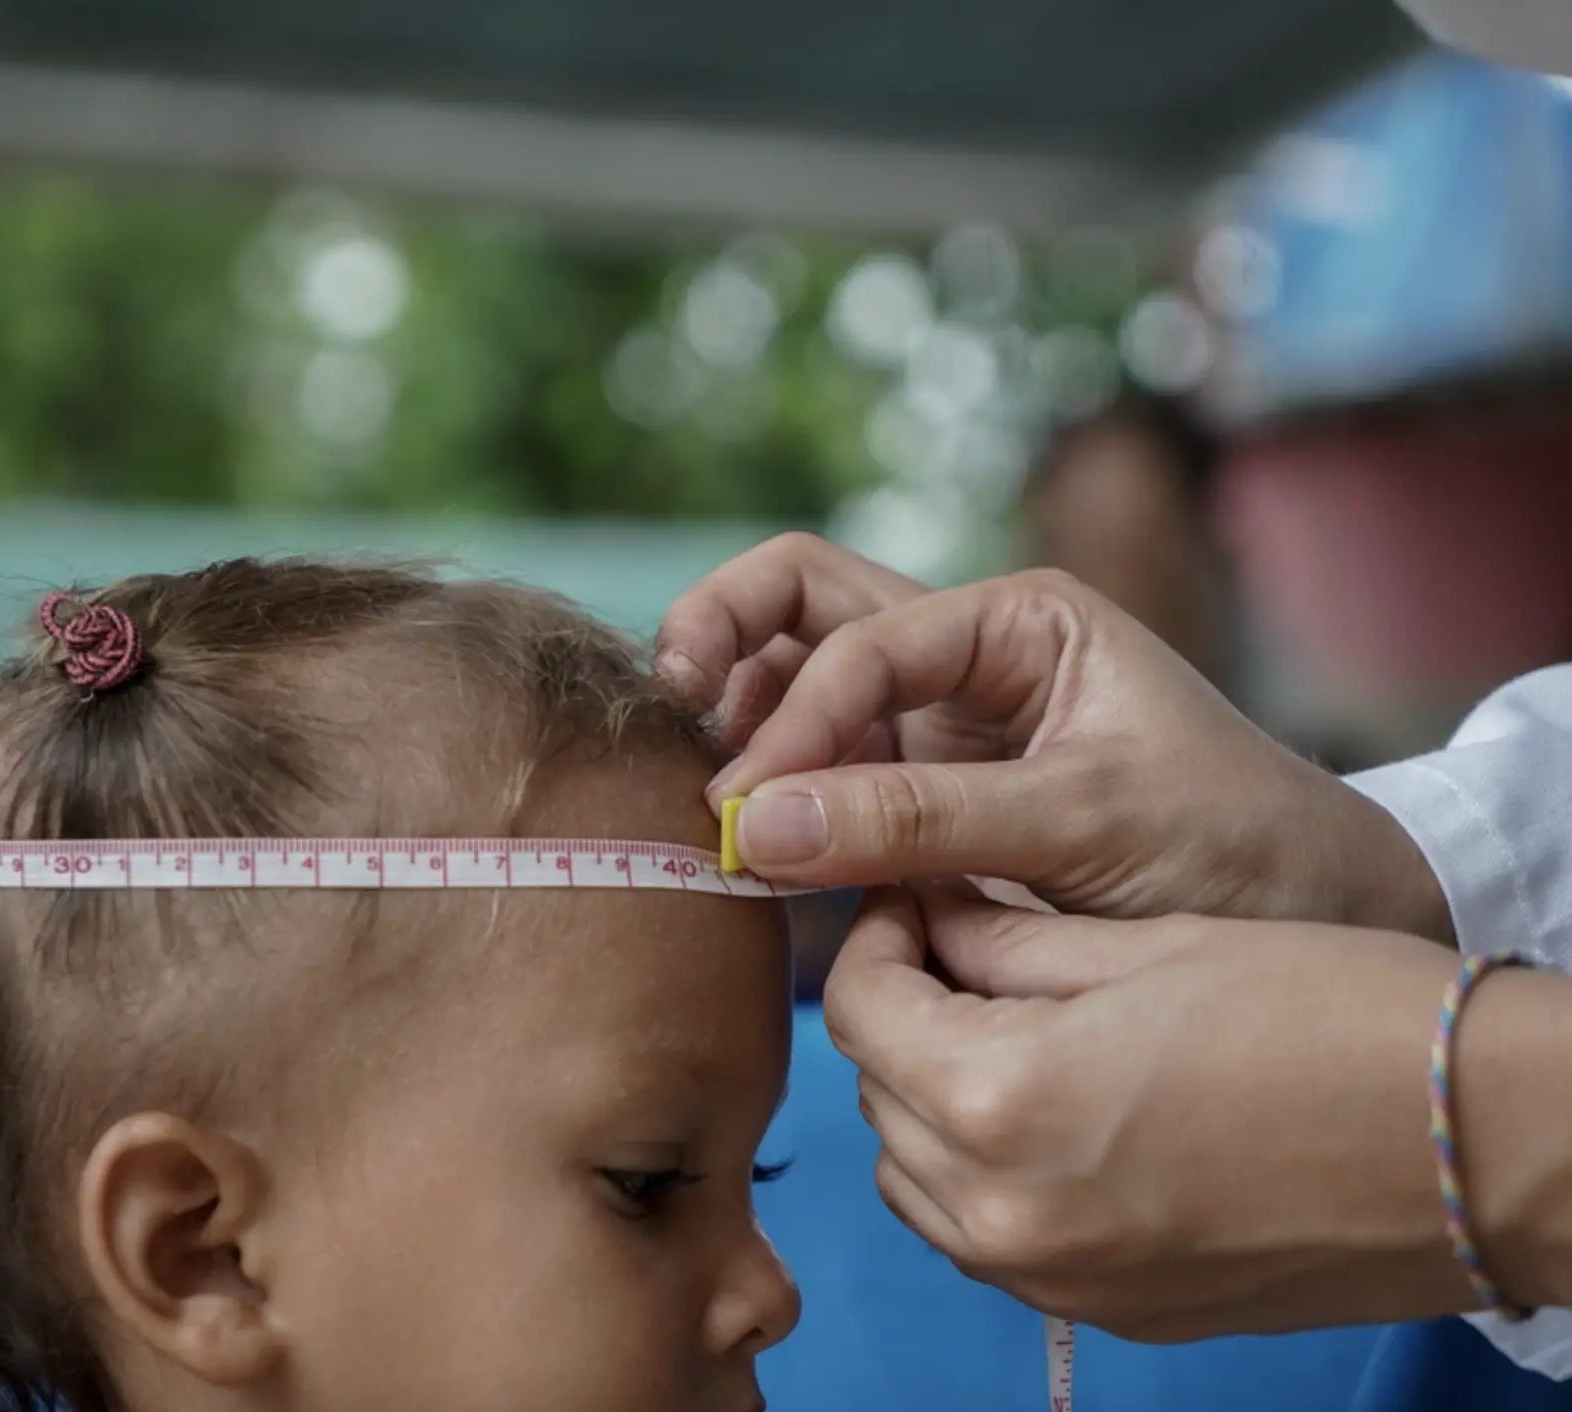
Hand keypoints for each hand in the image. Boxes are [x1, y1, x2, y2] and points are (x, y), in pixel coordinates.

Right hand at [657, 536, 1448, 936]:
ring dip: (736, 719)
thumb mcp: (1085, 821)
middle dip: (721, 639)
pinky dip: (770, 796)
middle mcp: (962, 660)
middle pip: (798, 604)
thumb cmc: (1236, 846)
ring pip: (793, 684)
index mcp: (1014, 622)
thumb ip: (918, 820)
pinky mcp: (921, 810)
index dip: (790, 716)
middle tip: (671, 709)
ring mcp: (934, 732)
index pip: (853, 633)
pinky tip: (747, 845)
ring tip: (706, 794)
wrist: (1315, 927)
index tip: (747, 808)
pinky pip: (818, 780)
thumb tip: (748, 827)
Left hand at [828, 889, 1495, 1339]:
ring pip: (917, 1177)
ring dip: (934, 1100)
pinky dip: (986, 1175)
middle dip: (905, 1015)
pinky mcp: (1106, 1312)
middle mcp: (1005, 1213)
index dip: (874, 939)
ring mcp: (1055, 1279)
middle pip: (877, 1095)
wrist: (1482, 1144)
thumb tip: (922, 917)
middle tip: (961, 951)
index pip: (857, 1010)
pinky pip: (985, 1237)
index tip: (913, 899)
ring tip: (1012, 1030)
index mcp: (999, 1102)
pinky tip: (1057, 1113)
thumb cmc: (1329, 1016)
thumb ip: (999, 941)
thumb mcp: (1143, 944)